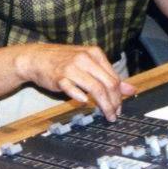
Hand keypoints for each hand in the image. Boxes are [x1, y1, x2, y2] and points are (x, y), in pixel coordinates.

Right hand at [17, 44, 136, 120]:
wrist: (37, 58)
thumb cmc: (64, 61)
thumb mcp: (88, 63)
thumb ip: (108, 75)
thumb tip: (130, 89)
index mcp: (95, 53)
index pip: (114, 77)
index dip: (119, 95)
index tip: (120, 107)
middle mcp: (85, 59)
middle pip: (107, 84)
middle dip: (114, 102)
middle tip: (115, 114)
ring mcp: (72, 68)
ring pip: (95, 89)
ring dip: (104, 105)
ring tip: (107, 115)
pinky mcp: (59, 77)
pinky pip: (73, 89)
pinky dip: (81, 98)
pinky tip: (84, 103)